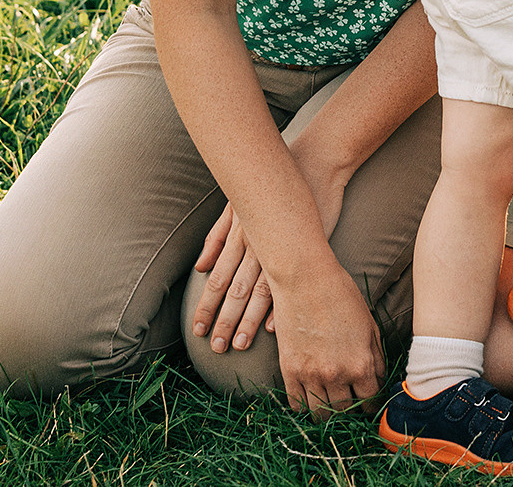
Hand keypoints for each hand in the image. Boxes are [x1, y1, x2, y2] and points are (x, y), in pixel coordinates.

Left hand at [191, 151, 349, 352]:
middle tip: (216, 347)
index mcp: (238, 236)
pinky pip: (288, 283)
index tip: (198, 330)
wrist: (314, 165)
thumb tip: (200, 267)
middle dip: (223, 321)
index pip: (216, 279)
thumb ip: (217, 237)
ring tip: (240, 344)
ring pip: (258, 293)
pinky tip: (272, 327)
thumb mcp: (237, 206)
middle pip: (234, 291)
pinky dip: (278, 306)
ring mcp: (279, 248)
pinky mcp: (304, 249)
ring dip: (247, 321)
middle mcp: (255, 246)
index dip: (206, 307)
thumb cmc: (273, 184)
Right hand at [271, 265, 385, 418]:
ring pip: (320, 413)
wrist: (304, 277)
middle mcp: (337, 375)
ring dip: (327, 412)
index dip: (371, 404)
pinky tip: (311, 396)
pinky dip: (304, 405)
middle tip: (349, 402)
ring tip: (330, 402)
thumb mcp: (369, 324)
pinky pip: (296, 403)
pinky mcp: (289, 370)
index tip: (368, 401)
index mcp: (361, 364)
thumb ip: (375, 357)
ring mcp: (310, 375)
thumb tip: (378, 381)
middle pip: (345, 411)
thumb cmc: (340, 295)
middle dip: (350, 410)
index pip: (370, 402)